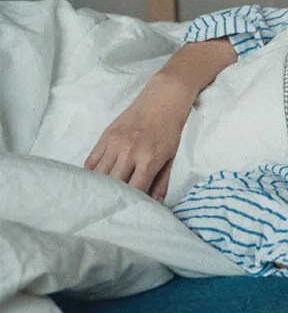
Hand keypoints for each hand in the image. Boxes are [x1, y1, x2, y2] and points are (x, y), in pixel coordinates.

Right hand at [84, 75, 193, 200]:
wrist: (162, 99)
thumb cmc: (170, 129)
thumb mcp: (171, 157)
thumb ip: (161, 181)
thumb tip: (155, 204)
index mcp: (149, 158)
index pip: (135, 189)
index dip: (132, 204)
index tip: (130, 212)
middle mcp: (129, 151)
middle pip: (114, 184)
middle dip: (113, 199)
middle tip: (111, 210)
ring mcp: (115, 143)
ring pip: (99, 174)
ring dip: (99, 188)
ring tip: (99, 199)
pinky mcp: (105, 136)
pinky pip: (92, 160)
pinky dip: (91, 174)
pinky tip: (93, 183)